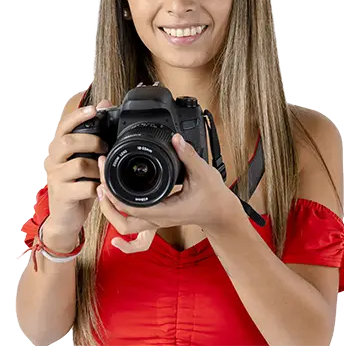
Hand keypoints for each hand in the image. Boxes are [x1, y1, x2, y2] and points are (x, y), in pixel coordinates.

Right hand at [44, 98, 113, 237]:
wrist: (67, 215)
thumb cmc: (79, 182)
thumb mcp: (86, 158)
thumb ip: (95, 135)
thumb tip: (107, 105)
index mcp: (59, 148)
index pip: (64, 126)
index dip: (78, 116)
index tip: (94, 109)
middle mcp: (53, 160)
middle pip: (67, 142)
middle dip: (91, 141)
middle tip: (105, 147)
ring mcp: (56, 178)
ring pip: (79, 164)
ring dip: (97, 167)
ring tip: (103, 172)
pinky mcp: (62, 195)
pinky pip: (85, 187)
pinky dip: (98, 186)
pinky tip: (101, 187)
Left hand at [96, 133, 243, 253]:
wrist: (221, 212)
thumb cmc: (214, 196)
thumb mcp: (203, 172)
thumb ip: (188, 155)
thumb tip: (175, 138)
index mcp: (165, 211)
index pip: (130, 207)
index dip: (113, 192)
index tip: (105, 172)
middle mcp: (158, 219)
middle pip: (122, 223)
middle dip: (106, 204)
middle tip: (99, 182)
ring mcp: (158, 220)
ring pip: (125, 226)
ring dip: (111, 210)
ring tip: (103, 189)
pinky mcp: (159, 217)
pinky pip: (134, 221)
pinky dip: (121, 211)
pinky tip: (117, 198)